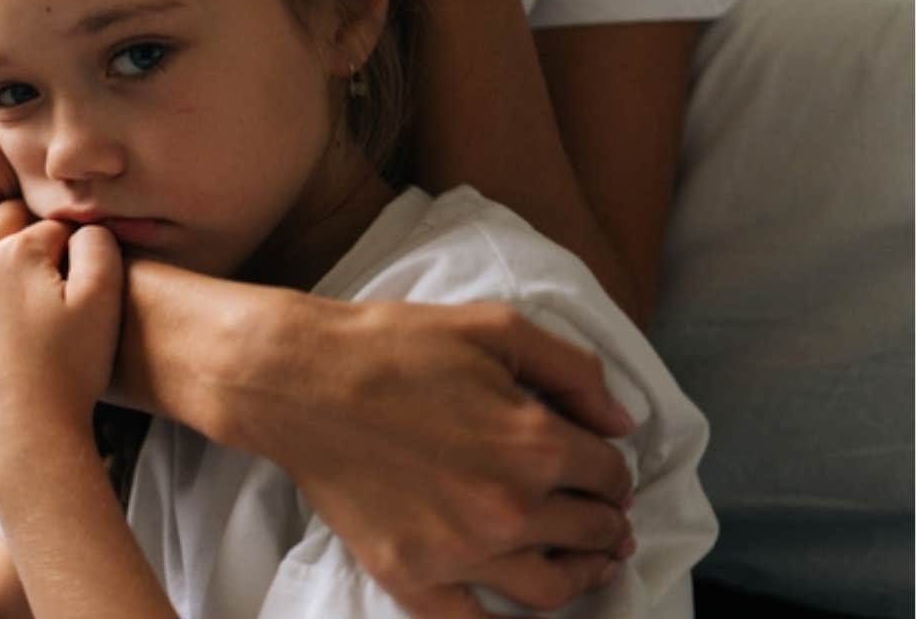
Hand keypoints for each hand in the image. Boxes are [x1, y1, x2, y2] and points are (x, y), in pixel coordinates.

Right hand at [0, 94, 19, 316]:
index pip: (6, 128)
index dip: (11, 169)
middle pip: (23, 135)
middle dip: (26, 170)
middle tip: (11, 215)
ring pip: (32, 152)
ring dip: (34, 185)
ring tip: (10, 221)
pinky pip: (35, 171)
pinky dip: (33, 199)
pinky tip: (11, 225)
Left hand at [0, 200, 124, 460]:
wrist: (21, 436)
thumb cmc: (70, 370)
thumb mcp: (104, 300)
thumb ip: (98, 243)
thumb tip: (79, 226)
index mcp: (15, 249)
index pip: (51, 230)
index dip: (70, 257)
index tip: (74, 292)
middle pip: (3, 229)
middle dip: (25, 248)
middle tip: (44, 294)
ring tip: (17, 318)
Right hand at [222, 293, 636, 616]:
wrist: (296, 380)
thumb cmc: (392, 345)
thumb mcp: (494, 328)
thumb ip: (573, 371)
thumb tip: (623, 422)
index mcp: (534, 444)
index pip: (609, 474)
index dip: (612, 469)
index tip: (599, 466)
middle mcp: (508, 508)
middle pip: (590, 532)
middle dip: (605, 520)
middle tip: (603, 515)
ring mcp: (460, 552)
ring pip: (552, 588)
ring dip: (582, 574)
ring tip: (586, 563)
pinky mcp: (412, 576)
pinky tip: (519, 613)